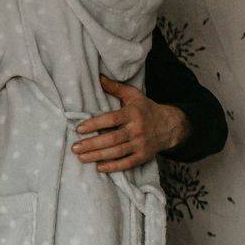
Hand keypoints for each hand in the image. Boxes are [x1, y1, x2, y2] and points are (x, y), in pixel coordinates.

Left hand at [72, 76, 189, 171]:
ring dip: (97, 156)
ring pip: (117, 152)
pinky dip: (113, 167)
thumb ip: (115, 88)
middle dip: (92, 144)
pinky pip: (127, 163)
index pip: (111, 119)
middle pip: (112, 139)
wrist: (170, 125)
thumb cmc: (146, 109)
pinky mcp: (143, 156)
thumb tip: (98, 77)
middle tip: (75, 147)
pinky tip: (99, 167)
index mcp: (132, 113)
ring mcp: (141, 144)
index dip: (94, 124)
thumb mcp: (133, 95)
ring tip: (81, 158)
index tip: (79, 129)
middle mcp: (137, 129)